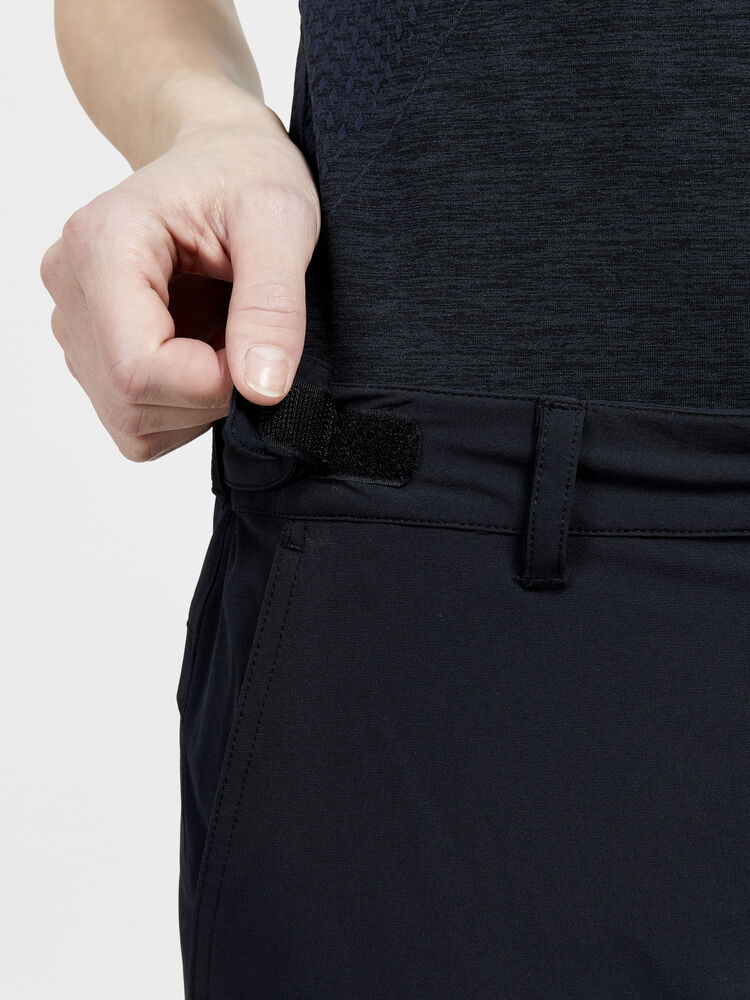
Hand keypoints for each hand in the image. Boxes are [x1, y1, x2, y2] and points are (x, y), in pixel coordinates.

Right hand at [40, 94, 320, 461]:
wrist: (219, 157)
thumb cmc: (246, 172)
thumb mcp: (280, 219)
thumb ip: (273, 304)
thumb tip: (262, 389)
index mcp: (102, 244)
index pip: (138, 367)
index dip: (211, 384)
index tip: (259, 354)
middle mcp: (70, 289)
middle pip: (131, 401)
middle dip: (208, 395)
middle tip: (251, 342)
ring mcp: (75, 326)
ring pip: (133, 420)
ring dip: (198, 403)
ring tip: (228, 337)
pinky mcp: (91, 355)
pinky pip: (136, 421)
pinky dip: (184, 407)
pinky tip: (207, 352)